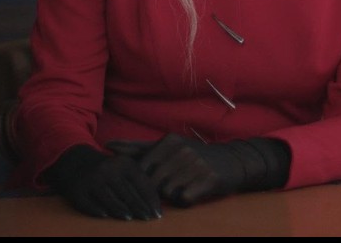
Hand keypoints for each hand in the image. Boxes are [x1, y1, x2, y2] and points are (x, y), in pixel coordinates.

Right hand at [45, 144, 160, 219]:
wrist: (78, 163)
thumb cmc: (110, 171)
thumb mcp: (126, 169)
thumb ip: (140, 182)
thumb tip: (156, 205)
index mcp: (124, 163)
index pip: (142, 183)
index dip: (151, 200)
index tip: (158, 213)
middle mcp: (108, 170)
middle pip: (127, 193)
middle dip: (140, 208)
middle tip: (148, 218)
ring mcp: (92, 180)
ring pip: (109, 199)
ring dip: (121, 210)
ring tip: (130, 218)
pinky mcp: (77, 190)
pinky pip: (89, 204)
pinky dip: (97, 210)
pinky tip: (106, 216)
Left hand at [107, 133, 288, 207]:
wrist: (232, 161)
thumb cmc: (193, 155)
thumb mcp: (167, 146)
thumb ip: (137, 147)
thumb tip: (108, 146)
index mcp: (168, 141)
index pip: (141, 168)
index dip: (145, 179)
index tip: (155, 179)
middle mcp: (181, 150)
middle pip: (153, 183)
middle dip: (160, 188)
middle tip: (174, 182)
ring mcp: (195, 164)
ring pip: (168, 193)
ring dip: (174, 194)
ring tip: (186, 184)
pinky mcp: (208, 180)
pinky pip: (184, 199)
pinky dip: (187, 200)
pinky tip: (194, 190)